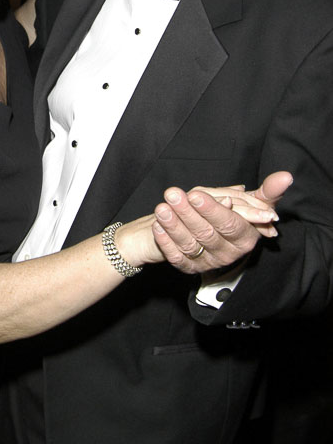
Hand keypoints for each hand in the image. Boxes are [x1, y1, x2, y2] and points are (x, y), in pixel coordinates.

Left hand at [151, 171, 292, 274]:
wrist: (206, 233)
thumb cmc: (233, 215)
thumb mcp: (251, 203)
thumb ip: (267, 192)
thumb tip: (286, 176)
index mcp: (245, 238)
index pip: (230, 225)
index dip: (214, 210)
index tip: (196, 194)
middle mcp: (227, 253)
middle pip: (207, 233)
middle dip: (189, 213)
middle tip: (173, 194)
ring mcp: (206, 262)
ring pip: (189, 245)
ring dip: (174, 225)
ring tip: (162, 208)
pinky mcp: (188, 267)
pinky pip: (176, 257)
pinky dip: (166, 241)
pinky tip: (158, 225)